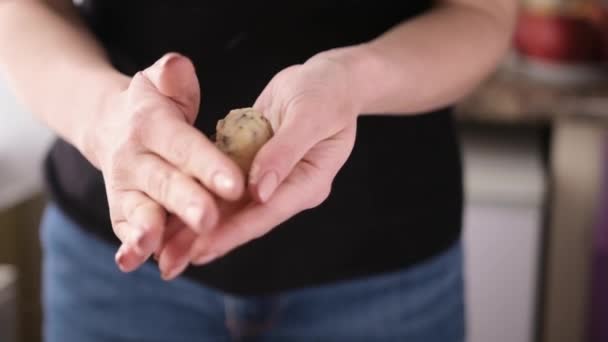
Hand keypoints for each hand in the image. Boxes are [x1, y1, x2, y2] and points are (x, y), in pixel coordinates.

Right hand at [84, 53, 244, 273]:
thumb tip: (178, 66)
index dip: (207, 163)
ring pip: (140, 209)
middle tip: (209, 219)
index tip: (234, 182)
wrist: (111, 126)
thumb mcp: (163, 82)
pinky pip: (124, 228)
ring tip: (158, 247)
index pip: (183, 145)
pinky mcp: (121, 208)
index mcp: (152, 125)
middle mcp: (135, 157)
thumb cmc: (154, 106)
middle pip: (164, 182)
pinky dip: (129, 246)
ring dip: (149, 229)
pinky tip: (134, 261)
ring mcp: (125, 186)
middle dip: (187, 202)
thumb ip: (173, 77)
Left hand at [155, 53, 359, 275]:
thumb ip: (285, 152)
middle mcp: (286, 188)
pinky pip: (223, 188)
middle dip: (206, 241)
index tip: (199, 248)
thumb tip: (259, 191)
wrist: (327, 81)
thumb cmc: (326, 93)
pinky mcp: (252, 165)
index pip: (267, 213)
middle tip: (169, 263)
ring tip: (164, 248)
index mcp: (309, 182)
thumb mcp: (310, 116)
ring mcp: (269, 179)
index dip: (232, 232)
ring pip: (229, 208)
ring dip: (196, 227)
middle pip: (244, 220)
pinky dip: (199, 198)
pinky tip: (173, 211)